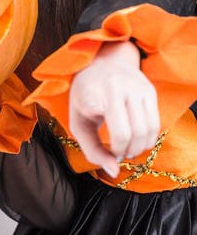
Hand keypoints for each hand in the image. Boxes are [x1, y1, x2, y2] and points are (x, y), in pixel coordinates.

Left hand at [69, 40, 159, 178]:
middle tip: (119, 153)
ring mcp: (137, 86)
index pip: (119, 133)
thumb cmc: (86, 96)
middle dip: (129, 151)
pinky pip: (156, 123)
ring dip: (140, 147)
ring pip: (149, 130)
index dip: (116, 151)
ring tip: (128, 147)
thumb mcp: (78, 122)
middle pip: (136, 134)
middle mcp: (119, 86)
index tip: (109, 152)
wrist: (102, 62)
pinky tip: (136, 138)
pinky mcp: (150, 89)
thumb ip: (92, 150)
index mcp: (97, 92)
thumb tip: (114, 172)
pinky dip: (149, 138)